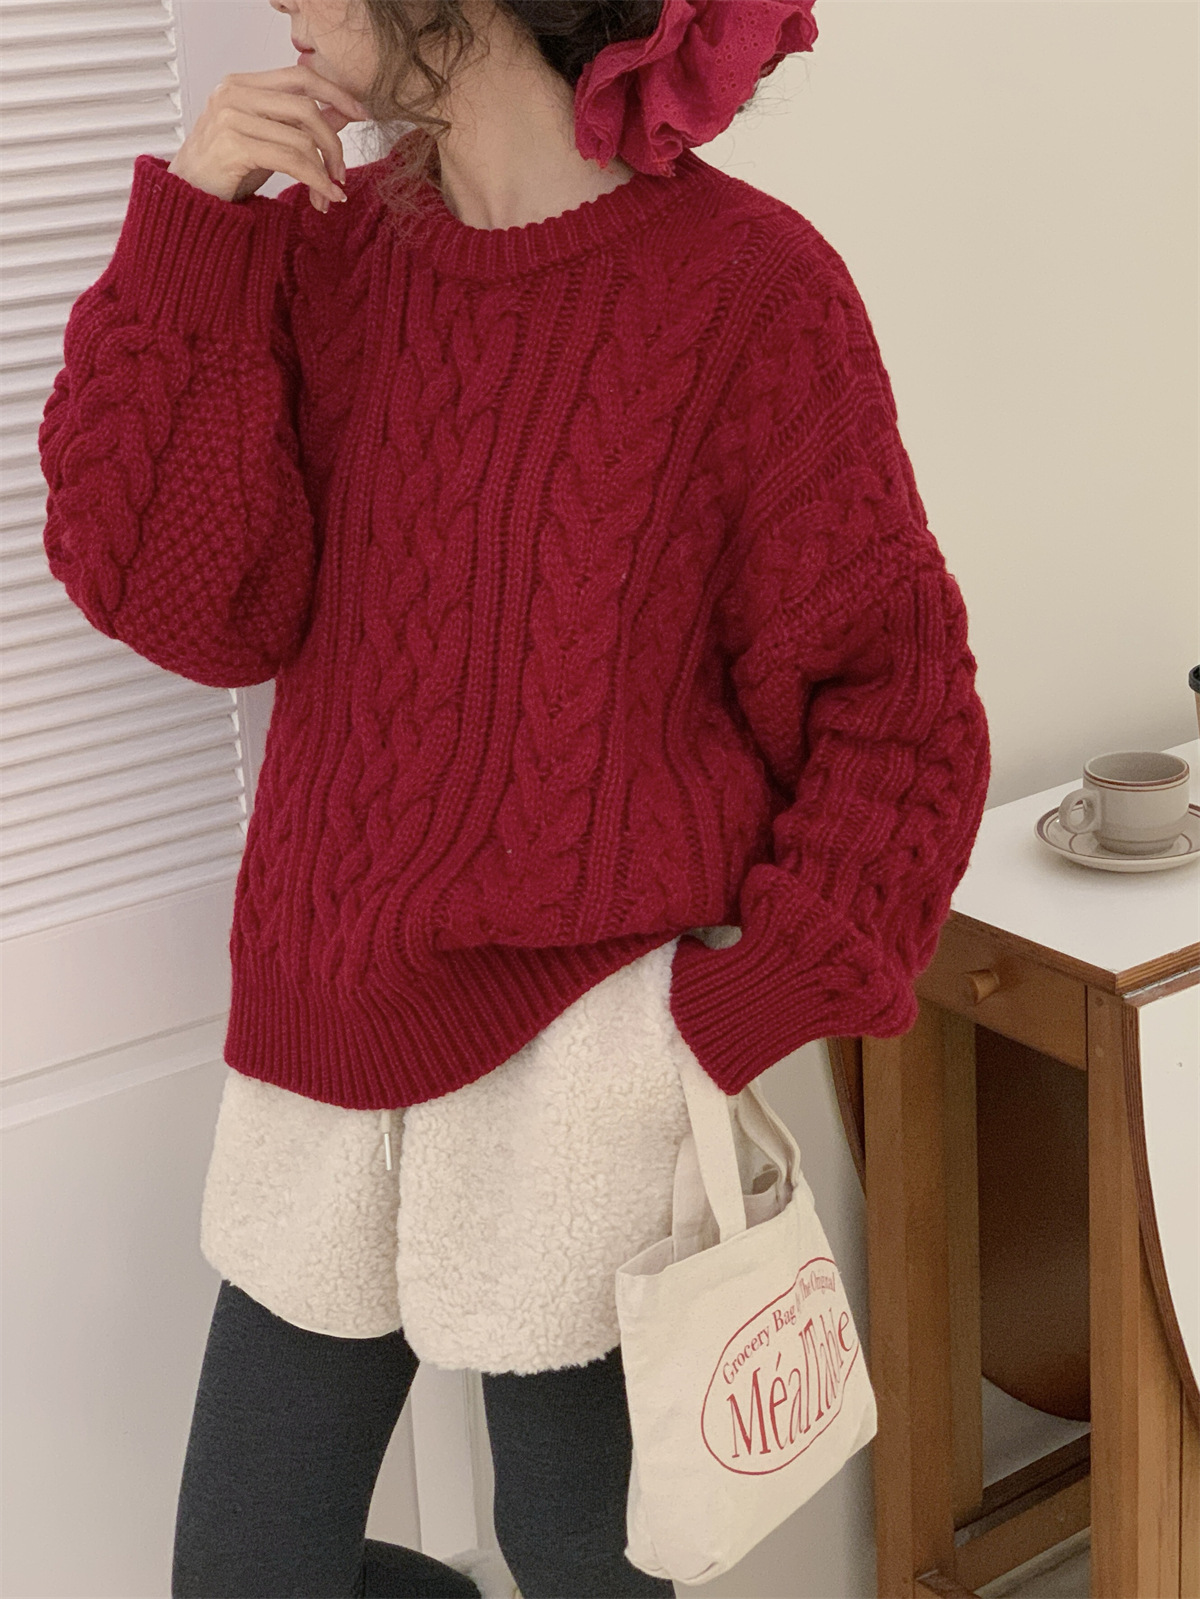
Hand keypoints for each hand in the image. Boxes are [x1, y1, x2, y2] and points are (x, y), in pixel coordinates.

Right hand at [167, 59, 367, 211]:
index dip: (335, 92)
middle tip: (341, 172)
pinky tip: (323, 196)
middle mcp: (233, 94)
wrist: (188, 201)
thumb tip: (341, 113)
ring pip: (301, 138)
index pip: (299, 77)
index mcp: (241, 85)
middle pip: (306, 107)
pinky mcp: (233, 145)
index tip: (361, 113)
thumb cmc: (224, 172)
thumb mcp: (268, 141)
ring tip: (330, 193)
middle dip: (333, 143)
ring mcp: (230, 117)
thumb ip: (298, 125)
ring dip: (324, 171)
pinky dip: (314, 180)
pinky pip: (290, 160)